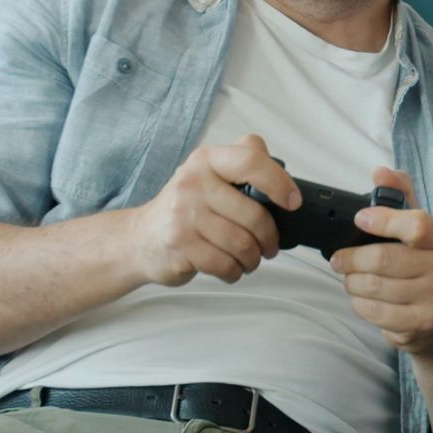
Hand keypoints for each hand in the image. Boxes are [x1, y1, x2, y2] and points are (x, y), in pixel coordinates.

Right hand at [124, 133, 296, 286]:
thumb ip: (243, 162)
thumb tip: (281, 168)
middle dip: (269, 238)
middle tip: (269, 246)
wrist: (139, 238)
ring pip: (242, 244)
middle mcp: (193, 183)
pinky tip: (231, 268)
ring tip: (250, 259)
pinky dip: (235, 271)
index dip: (279, 183)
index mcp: (207, 160)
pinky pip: (224, 264)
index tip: (292, 203)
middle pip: (253, 215)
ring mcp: (183, 215)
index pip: (251, 160)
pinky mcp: (180, 245)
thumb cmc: (185, 207)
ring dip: (253, 258)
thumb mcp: (209, 173)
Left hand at [328, 166, 432, 354]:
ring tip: (350, 277)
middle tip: (339, 259)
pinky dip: (358, 303)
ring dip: (352, 282)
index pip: (417, 225)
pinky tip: (361, 297)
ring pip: (374, 287)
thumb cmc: (423, 265)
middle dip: (351, 259)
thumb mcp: (417, 228)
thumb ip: (399, 195)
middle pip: (384, 260)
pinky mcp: (419, 324)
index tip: (360, 219)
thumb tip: (381, 172)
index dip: (384, 221)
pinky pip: (374, 311)